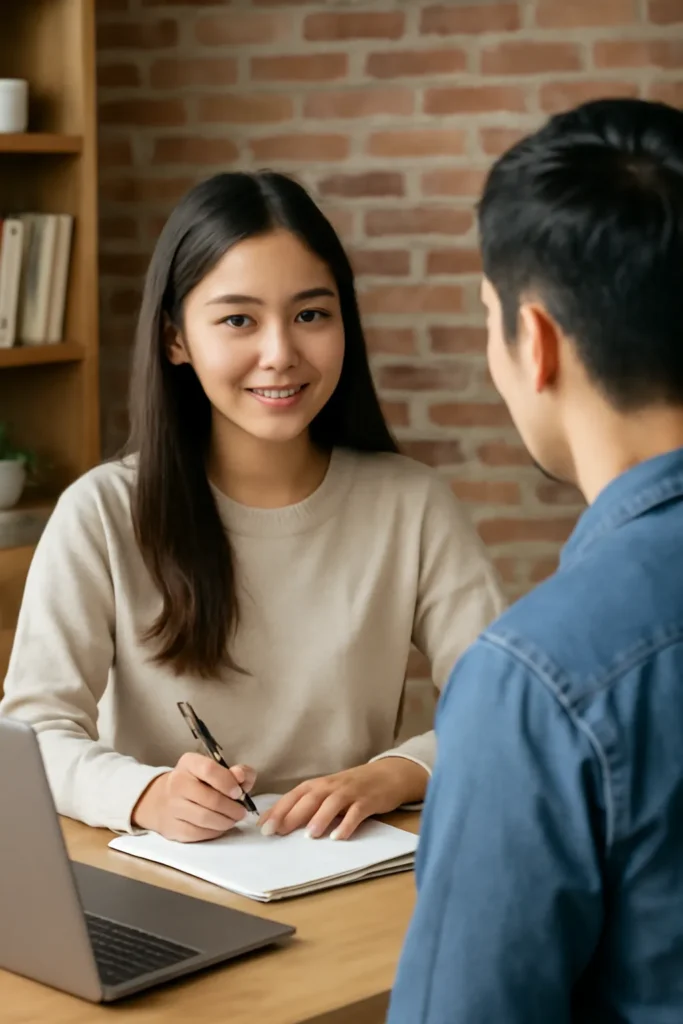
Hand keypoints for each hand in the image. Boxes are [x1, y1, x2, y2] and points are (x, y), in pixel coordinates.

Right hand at [132, 753, 256, 841]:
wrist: (163, 800)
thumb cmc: (200, 783)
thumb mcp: (218, 770)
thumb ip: (238, 772)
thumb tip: (241, 776)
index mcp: (190, 763)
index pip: (209, 769)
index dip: (227, 782)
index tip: (239, 792)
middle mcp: (177, 782)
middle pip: (210, 798)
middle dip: (232, 808)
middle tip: (241, 811)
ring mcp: (172, 806)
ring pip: (205, 818)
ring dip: (226, 821)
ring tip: (233, 819)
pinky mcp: (172, 827)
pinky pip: (198, 833)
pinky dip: (214, 831)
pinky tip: (219, 826)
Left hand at [259, 757, 427, 841]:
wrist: (386, 775)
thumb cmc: (351, 788)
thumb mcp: (328, 793)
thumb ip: (309, 806)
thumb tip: (282, 824)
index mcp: (318, 785)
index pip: (293, 796)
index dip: (278, 810)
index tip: (262, 827)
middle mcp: (331, 786)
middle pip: (309, 799)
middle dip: (291, 815)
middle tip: (275, 832)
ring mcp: (350, 792)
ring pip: (332, 803)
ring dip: (320, 818)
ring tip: (309, 835)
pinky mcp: (368, 800)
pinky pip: (356, 812)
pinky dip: (347, 824)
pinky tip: (339, 837)